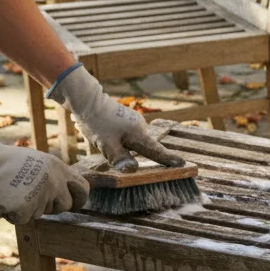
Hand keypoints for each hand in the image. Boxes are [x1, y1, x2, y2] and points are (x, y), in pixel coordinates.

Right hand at [0, 130, 88, 223]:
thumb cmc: (6, 162)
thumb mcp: (37, 161)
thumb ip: (53, 176)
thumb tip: (65, 192)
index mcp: (58, 168)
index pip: (83, 188)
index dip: (79, 199)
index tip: (74, 204)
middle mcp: (54, 183)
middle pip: (64, 206)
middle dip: (52, 206)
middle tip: (34, 197)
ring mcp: (41, 197)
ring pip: (40, 213)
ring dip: (28, 207)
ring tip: (13, 191)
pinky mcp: (26, 209)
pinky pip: (23, 219)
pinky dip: (13, 213)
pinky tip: (4, 199)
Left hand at [48, 64, 183, 171]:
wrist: (86, 100)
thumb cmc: (96, 122)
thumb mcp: (105, 144)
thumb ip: (119, 158)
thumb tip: (132, 170)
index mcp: (138, 134)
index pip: (157, 151)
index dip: (169, 159)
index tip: (183, 164)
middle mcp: (141, 127)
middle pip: (147, 148)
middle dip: (145, 157)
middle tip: (133, 163)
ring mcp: (135, 122)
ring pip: (138, 142)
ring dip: (131, 148)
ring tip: (112, 145)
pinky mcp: (128, 119)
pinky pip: (132, 135)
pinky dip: (126, 141)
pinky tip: (111, 138)